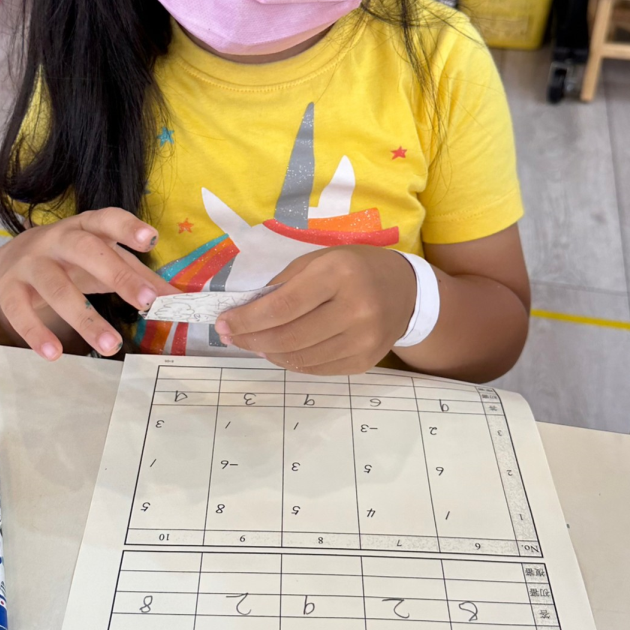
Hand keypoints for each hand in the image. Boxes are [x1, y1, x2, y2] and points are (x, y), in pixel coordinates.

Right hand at [0, 209, 176, 358]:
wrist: (12, 258)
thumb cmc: (73, 260)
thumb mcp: (106, 259)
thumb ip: (142, 278)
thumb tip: (180, 299)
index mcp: (86, 227)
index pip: (108, 219)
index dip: (128, 228)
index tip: (151, 240)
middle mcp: (57, 239)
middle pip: (86, 251)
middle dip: (117, 276)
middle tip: (146, 303)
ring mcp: (30, 262)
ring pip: (56, 287)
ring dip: (85, 318)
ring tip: (112, 347)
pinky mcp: (8, 288)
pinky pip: (20, 311)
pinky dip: (36, 333)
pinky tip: (53, 354)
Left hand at [215, 246, 417, 374]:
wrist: (406, 291)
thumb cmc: (354, 268)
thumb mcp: (319, 260)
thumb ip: (283, 284)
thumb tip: (244, 313)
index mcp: (339, 274)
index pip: (283, 306)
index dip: (247, 319)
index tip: (223, 324)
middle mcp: (355, 309)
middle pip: (289, 337)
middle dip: (251, 339)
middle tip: (231, 336)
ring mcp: (363, 340)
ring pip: (301, 359)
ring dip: (268, 353)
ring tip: (254, 343)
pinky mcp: (365, 361)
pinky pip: (317, 369)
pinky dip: (292, 362)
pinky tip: (280, 350)